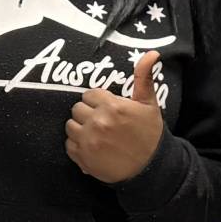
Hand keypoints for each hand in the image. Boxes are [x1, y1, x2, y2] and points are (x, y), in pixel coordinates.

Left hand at [65, 50, 166, 182]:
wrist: (151, 168)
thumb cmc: (150, 134)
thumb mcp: (149, 104)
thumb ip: (144, 77)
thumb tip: (152, 52)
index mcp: (112, 106)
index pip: (89, 94)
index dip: (98, 101)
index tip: (107, 109)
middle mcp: (98, 122)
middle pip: (77, 109)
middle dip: (88, 113)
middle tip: (102, 122)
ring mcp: (89, 140)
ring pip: (70, 125)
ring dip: (80, 128)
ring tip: (96, 134)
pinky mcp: (83, 157)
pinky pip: (68, 144)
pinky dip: (77, 145)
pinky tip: (92, 146)